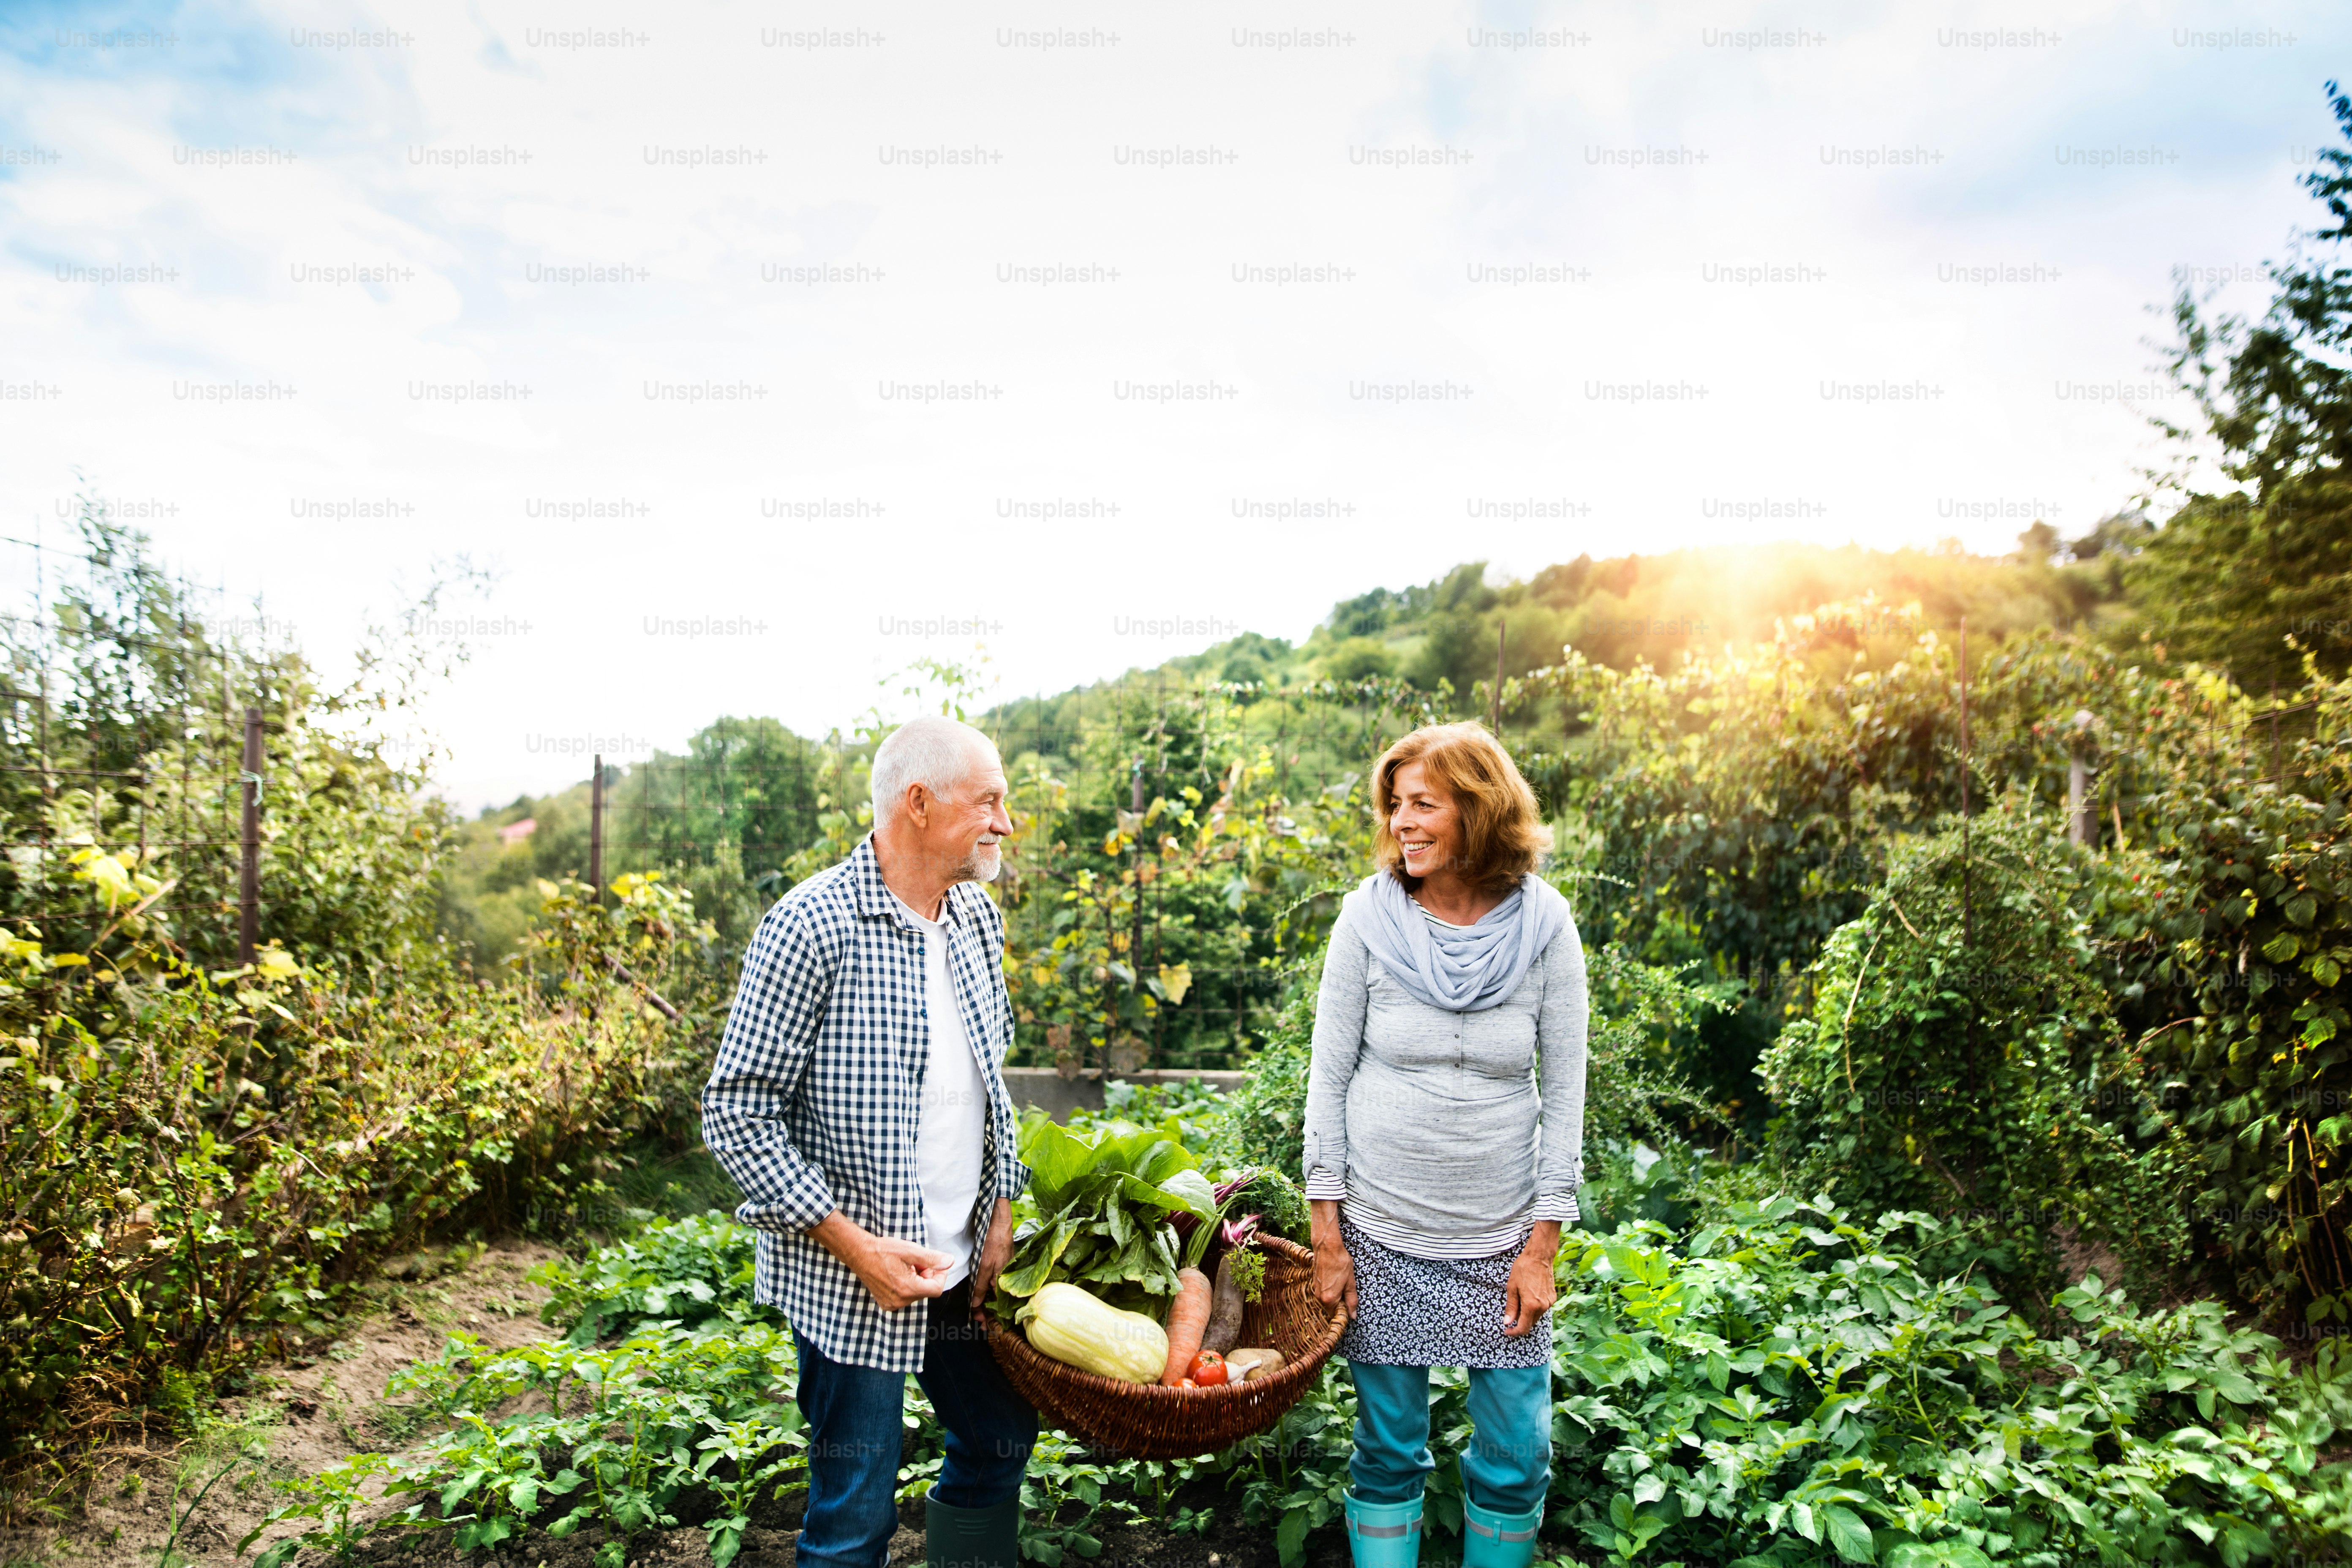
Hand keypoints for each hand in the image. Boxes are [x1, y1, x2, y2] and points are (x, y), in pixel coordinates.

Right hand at [808, 1211, 951, 1311]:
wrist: (860, 1253)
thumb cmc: (884, 1250)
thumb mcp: (911, 1251)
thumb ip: (932, 1258)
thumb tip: (950, 1262)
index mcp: (907, 1289)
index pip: (936, 1289)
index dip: (939, 1275)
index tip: (934, 1263)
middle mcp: (900, 1301)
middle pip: (926, 1290)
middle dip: (926, 1275)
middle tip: (916, 1262)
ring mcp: (891, 1304)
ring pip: (916, 1293)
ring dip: (917, 1279)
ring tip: (905, 1266)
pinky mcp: (886, 1303)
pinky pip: (905, 1296)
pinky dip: (907, 1285)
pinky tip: (898, 1273)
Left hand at [969, 1197, 1013, 1317]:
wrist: (1000, 1223)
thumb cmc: (993, 1243)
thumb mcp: (984, 1266)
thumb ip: (980, 1286)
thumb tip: (976, 1305)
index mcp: (1003, 1282)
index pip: (997, 1306)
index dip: (990, 1316)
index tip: (983, 1325)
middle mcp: (1005, 1280)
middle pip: (997, 1301)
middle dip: (988, 1313)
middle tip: (980, 1323)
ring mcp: (1003, 1273)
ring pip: (995, 1293)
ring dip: (988, 1304)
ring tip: (980, 1314)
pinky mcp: (1001, 1267)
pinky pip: (995, 1284)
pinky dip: (989, 1292)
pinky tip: (984, 1295)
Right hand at [1309, 1199, 1357, 1320]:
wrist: (1327, 1246)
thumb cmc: (1340, 1262)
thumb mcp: (1350, 1282)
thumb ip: (1352, 1300)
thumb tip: (1353, 1316)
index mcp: (1329, 1299)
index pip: (1337, 1315)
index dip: (1346, 1311)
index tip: (1351, 1303)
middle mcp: (1319, 1297)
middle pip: (1331, 1308)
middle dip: (1341, 1303)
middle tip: (1348, 1289)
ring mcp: (1315, 1290)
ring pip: (1327, 1299)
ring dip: (1336, 1296)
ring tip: (1342, 1282)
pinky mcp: (1314, 1283)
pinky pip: (1324, 1292)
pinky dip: (1330, 1289)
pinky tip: (1336, 1279)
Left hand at [1503, 1221, 1561, 1335]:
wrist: (1539, 1256)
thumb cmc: (1523, 1269)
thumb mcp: (1512, 1287)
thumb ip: (1511, 1307)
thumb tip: (1508, 1323)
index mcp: (1531, 1305)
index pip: (1523, 1328)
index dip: (1514, 1332)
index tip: (1507, 1331)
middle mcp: (1543, 1306)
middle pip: (1530, 1324)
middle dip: (1520, 1324)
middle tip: (1510, 1319)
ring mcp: (1549, 1302)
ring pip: (1536, 1317)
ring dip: (1527, 1316)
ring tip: (1518, 1303)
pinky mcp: (1553, 1297)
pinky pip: (1542, 1309)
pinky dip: (1534, 1308)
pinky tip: (1528, 1298)